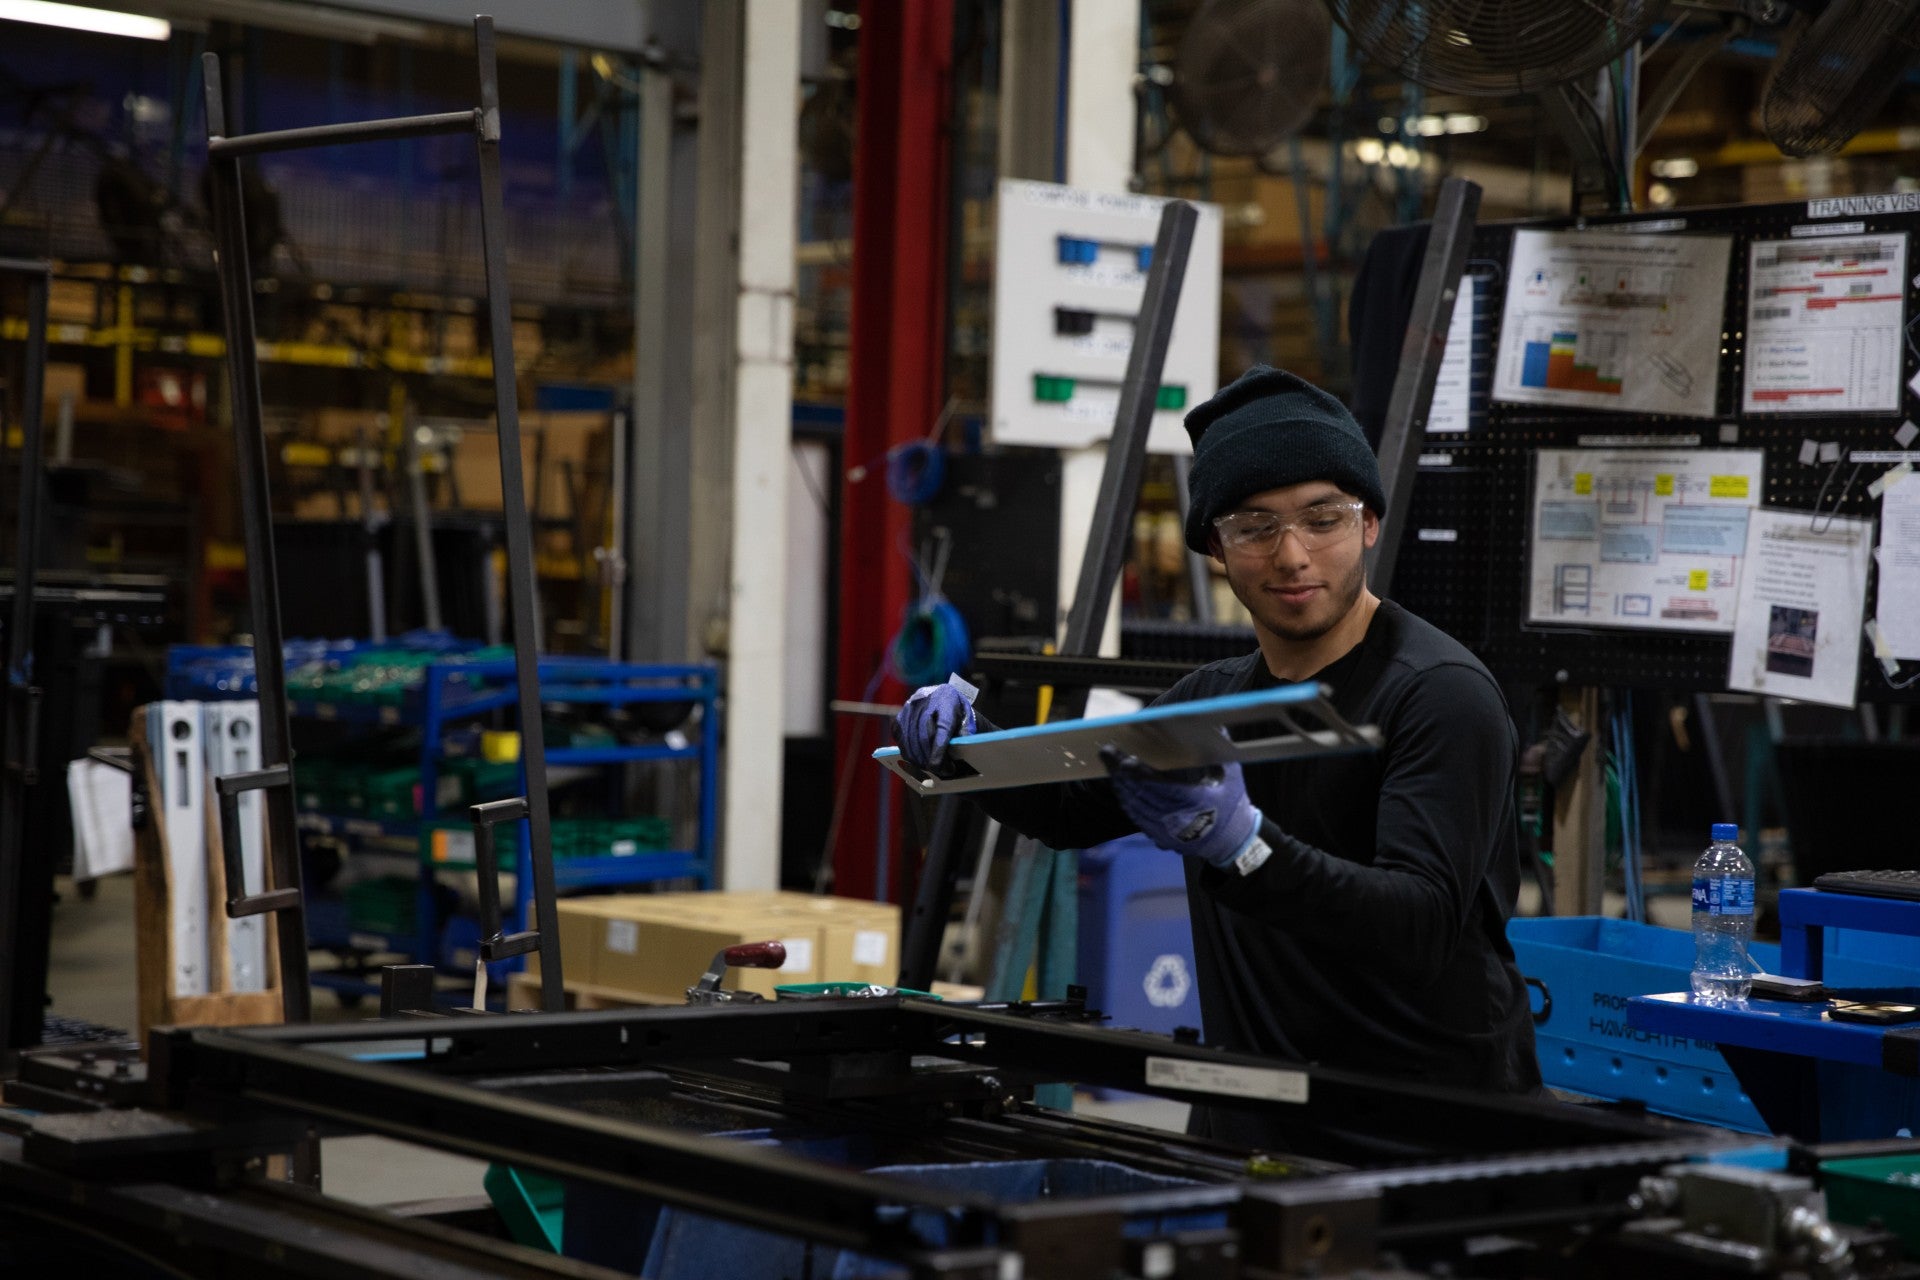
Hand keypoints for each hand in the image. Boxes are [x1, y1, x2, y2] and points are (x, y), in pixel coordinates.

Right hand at [893, 682, 976, 772]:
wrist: (941, 696)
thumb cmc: (956, 710)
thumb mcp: (967, 718)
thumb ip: (965, 733)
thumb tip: (960, 751)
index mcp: (946, 700)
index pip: (942, 728)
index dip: (939, 751)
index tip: (940, 767)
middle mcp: (925, 702)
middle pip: (924, 737)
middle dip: (930, 759)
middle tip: (942, 771)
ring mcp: (909, 709)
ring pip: (910, 742)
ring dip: (920, 760)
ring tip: (932, 768)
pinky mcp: (899, 717)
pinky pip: (901, 741)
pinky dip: (909, 753)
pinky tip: (920, 759)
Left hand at [1100, 746, 1261, 869]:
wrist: (1230, 839)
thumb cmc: (1232, 802)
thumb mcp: (1231, 774)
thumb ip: (1217, 750)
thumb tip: (1212, 723)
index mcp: (1195, 801)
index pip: (1161, 786)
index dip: (1141, 774)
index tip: (1127, 760)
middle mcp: (1177, 818)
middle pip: (1141, 794)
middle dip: (1121, 773)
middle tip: (1107, 753)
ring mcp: (1166, 830)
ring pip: (1136, 806)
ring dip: (1120, 786)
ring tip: (1110, 766)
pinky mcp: (1160, 836)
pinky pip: (1137, 817)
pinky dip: (1126, 801)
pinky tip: (1119, 787)